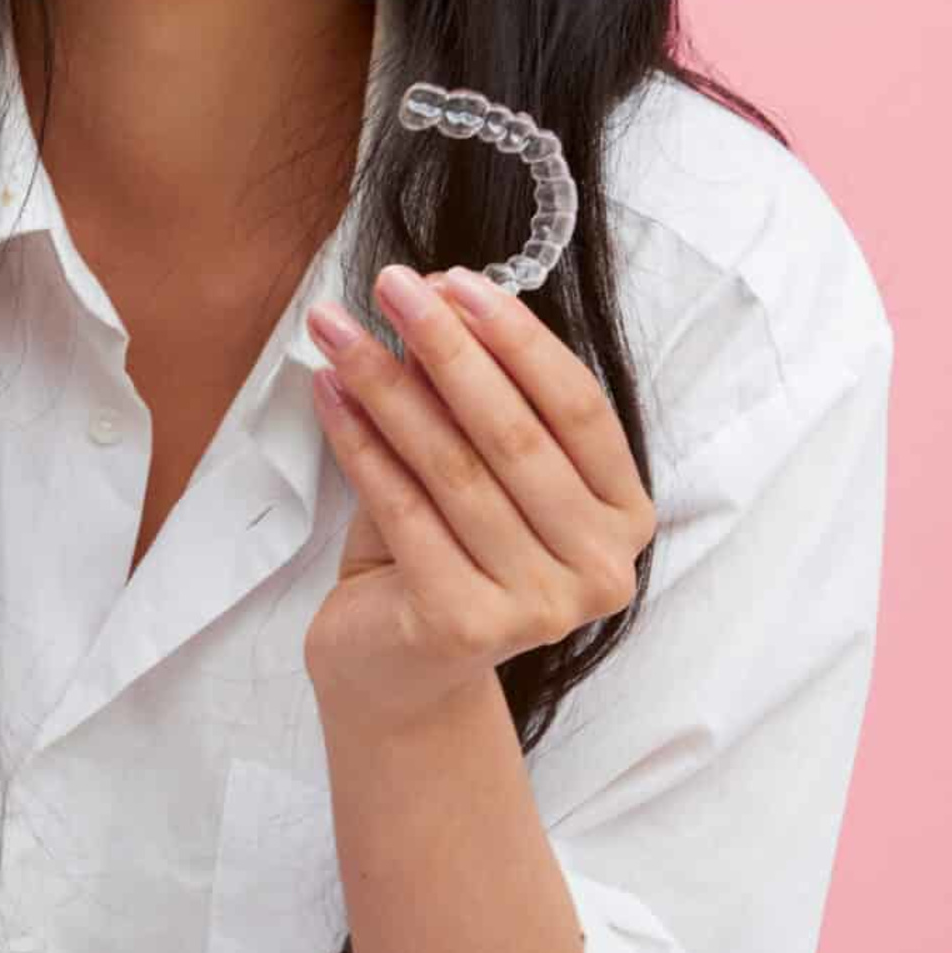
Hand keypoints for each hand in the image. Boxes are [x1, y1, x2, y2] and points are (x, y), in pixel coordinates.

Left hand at [303, 262, 655, 734]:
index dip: (517, 339)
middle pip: (515, 433)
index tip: (457, 280)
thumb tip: (436, 300)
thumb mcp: (477, 470)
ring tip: (338, 329)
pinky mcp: (465, 626)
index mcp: (624, 517)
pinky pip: (403, 508)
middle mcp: (599, 568)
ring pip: (453, 467)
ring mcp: (539, 605)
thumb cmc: (446, 554)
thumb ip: (474, 401)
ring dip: (388, 386)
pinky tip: (328, 391)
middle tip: (392, 285)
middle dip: (447, 347)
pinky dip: (359, 443)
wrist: (398, 672)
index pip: (578, 408)